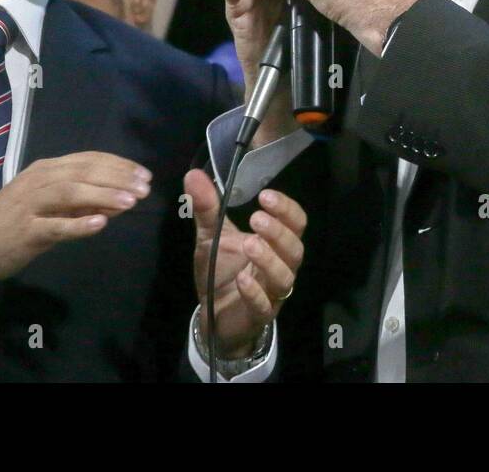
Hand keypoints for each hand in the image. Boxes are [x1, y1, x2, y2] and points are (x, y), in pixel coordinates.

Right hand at [0, 151, 150, 284]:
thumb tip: (122, 197)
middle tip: (145, 187)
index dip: (118, 165)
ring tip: (130, 202)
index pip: (88, 159)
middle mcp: (37, 181)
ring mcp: (29, 206)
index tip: (144, 174)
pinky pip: (55, 226)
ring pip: (70, 193)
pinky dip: (78, 224)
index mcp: (45, 169)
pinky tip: (100, 223)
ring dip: (103, 195)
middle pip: (82, 172)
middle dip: (117, 178)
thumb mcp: (52, 204)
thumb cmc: (17, 222)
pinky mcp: (25, 232)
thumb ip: (84, 199)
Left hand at [187, 169, 304, 359]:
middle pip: (295, 248)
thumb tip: (193, 174)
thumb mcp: (211, 236)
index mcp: (276, 243)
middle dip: (278, 232)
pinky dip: (254, 292)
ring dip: (269, 259)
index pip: (295, 222)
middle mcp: (281, 265)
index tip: (266, 196)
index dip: (286, 209)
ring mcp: (272, 292)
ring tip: (249, 244)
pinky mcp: (259, 315)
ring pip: (285, 276)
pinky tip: (241, 279)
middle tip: (256, 218)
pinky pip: (264, 305)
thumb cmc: (221, 270)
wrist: (213, 314)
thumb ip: (207, 208)